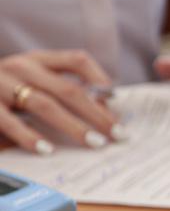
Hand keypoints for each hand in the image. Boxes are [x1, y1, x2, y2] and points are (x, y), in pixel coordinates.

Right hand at [0, 49, 118, 153]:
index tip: (117, 98)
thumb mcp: (32, 83)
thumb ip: (61, 90)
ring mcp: (0, 84)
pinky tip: (48, 149)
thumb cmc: (4, 91)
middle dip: (96, 114)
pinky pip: (9, 121)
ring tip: (94, 143)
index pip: (76, 60)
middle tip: (117, 134)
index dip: (99, 78)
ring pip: (44, 104)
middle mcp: (20, 67)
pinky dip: (30, 136)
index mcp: (37, 60)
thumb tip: (104, 110)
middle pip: (67, 89)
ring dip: (73, 126)